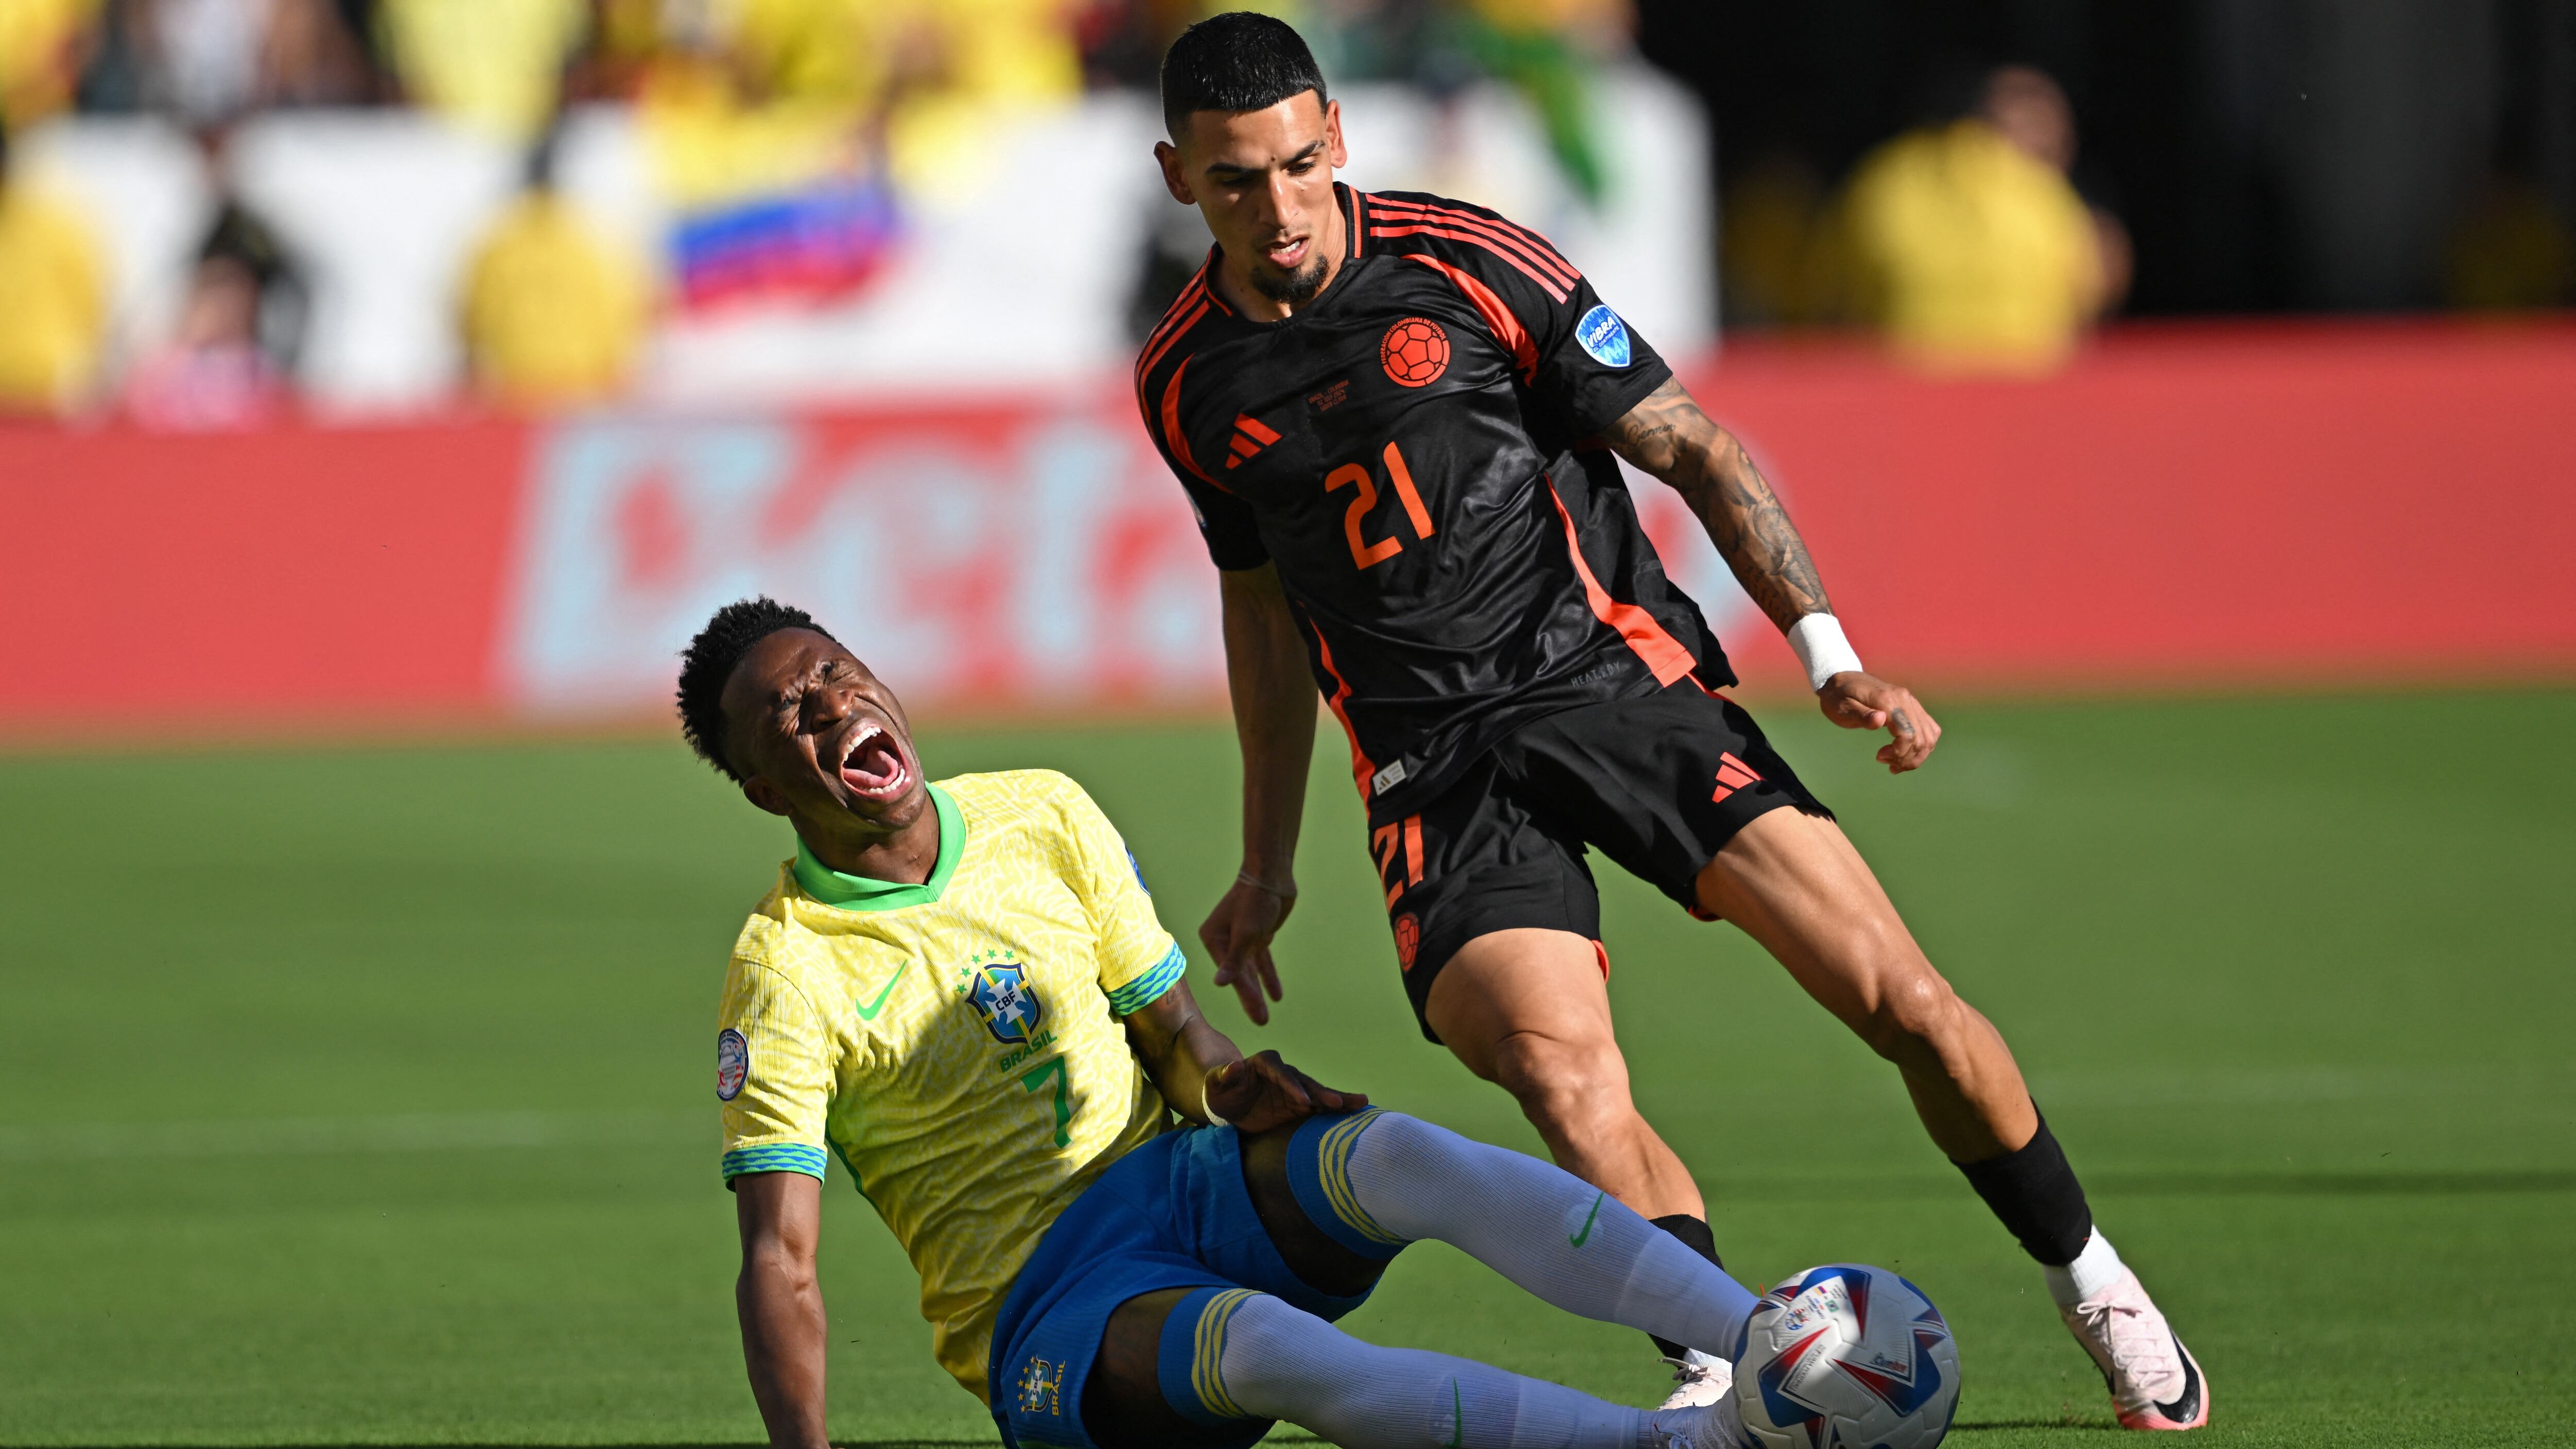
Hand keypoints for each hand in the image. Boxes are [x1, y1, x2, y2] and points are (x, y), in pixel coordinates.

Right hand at [1199, 876, 1293, 1024]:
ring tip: (1265, 1016)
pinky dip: (1268, 976)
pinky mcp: (1256, 936)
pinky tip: (1276, 995)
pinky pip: (1261, 961)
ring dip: (1258, 991)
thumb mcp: (1247, 933)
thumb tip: (1220, 984)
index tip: (1258, 1014)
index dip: (1245, 994)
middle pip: (1239, 974)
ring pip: (1250, 971)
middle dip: (1251, 998)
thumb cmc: (1255, 901)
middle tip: (1262, 1022)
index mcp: (1213, 938)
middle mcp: (1223, 940)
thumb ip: (1235, 961)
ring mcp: (1240, 939)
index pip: (1231, 971)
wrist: (1271, 875)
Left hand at [1204, 1050, 1365, 1132]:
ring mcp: (1295, 1089)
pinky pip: (1321, 1106)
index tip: (1302, 1100)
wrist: (1228, 1106)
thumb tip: (1235, 1065)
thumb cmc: (1219, 1092)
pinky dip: (1338, 1108)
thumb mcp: (1214, 1083)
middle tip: (1338, 1103)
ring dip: (1338, 1098)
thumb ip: (1223, 1074)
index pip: (1281, 1072)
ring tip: (1360, 1102)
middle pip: (1305, 1082)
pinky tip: (1357, 1109)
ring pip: (1318, 1093)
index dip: (1292, 1085)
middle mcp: (1284, 1073)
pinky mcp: (1301, 1104)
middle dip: (1321, 1092)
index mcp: (1265, 1063)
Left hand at [1818, 671, 1941, 772]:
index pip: (1907, 732)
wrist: (1842, 678)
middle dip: (1907, 758)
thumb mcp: (1841, 708)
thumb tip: (1880, 720)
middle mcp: (1904, 699)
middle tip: (1886, 763)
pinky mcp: (1912, 707)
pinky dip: (1921, 746)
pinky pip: (1929, 729)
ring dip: (1916, 755)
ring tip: (1896, 764)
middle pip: (1921, 737)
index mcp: (1887, 699)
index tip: (1880, 757)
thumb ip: (1861, 715)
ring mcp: (1911, 702)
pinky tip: (1905, 754)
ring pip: (1930, 735)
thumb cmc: (1838, 696)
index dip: (1899, 752)